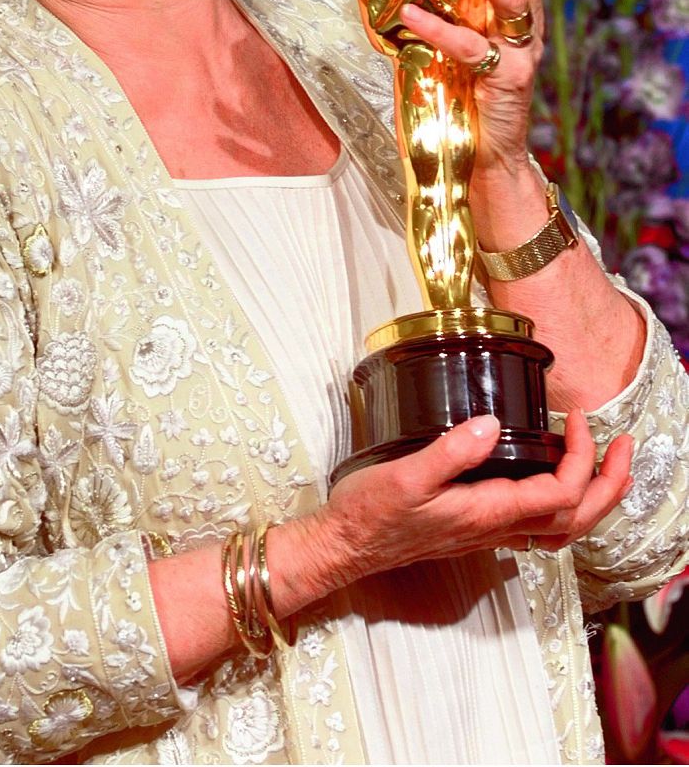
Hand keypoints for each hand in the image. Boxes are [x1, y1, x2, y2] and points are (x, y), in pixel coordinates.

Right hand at [320, 411, 632, 581]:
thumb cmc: (369, 515)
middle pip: (576, 519)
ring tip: (604, 465)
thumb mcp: (405, 475)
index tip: (573, 419)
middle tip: (622, 446)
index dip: (581, 457)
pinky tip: (549, 482)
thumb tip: (489, 424)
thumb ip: (449, 451)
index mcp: (486, 513)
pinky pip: (537, 527)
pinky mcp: (476, 529)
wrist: (344, 547)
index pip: (561, 494)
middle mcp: (495, 529)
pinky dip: (562, 506)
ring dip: (593, 498)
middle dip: (610, 483)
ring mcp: (488, 533)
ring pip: (561, 528)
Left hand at [399, 0, 544, 172]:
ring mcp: (521, 51)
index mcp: (512, 7)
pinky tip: (414, 16)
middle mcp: (523, 22)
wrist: (481, 159)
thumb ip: (436, 5)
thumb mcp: (446, 39)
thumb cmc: (460, 96)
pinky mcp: (509, 82)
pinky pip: (473, 49)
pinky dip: (441, 30)